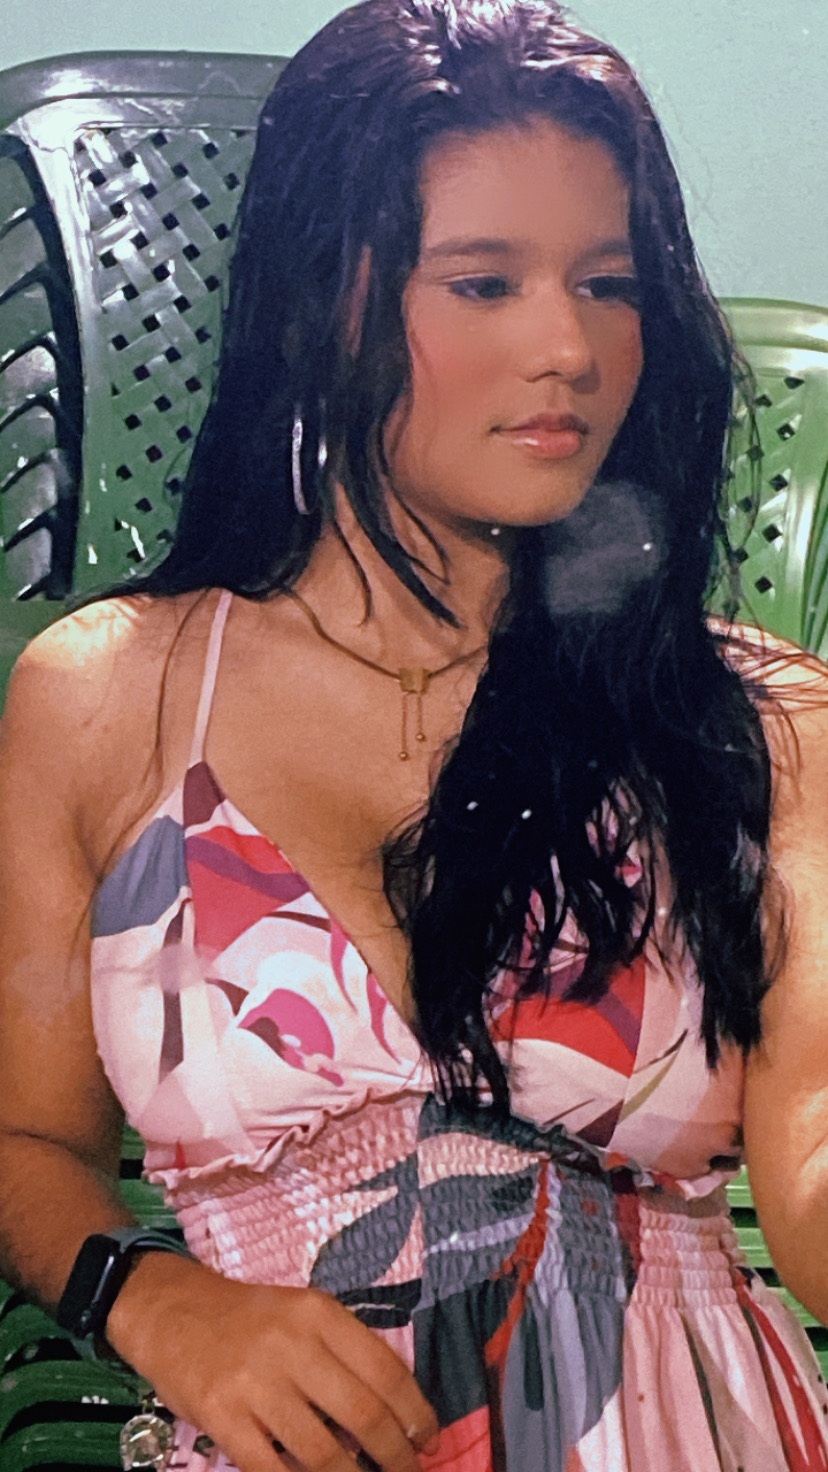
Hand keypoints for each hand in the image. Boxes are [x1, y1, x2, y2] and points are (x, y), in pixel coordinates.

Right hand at [107, 1256, 438, 1471]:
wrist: (173, 1310)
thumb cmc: (249, 1316)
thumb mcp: (302, 1311)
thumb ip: (342, 1350)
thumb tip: (394, 1407)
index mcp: (319, 1314)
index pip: (385, 1369)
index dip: (415, 1412)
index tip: (429, 1439)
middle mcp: (292, 1344)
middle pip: (362, 1413)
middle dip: (395, 1454)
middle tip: (408, 1470)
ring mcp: (255, 1383)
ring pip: (321, 1452)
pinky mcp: (221, 1416)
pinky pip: (270, 1469)